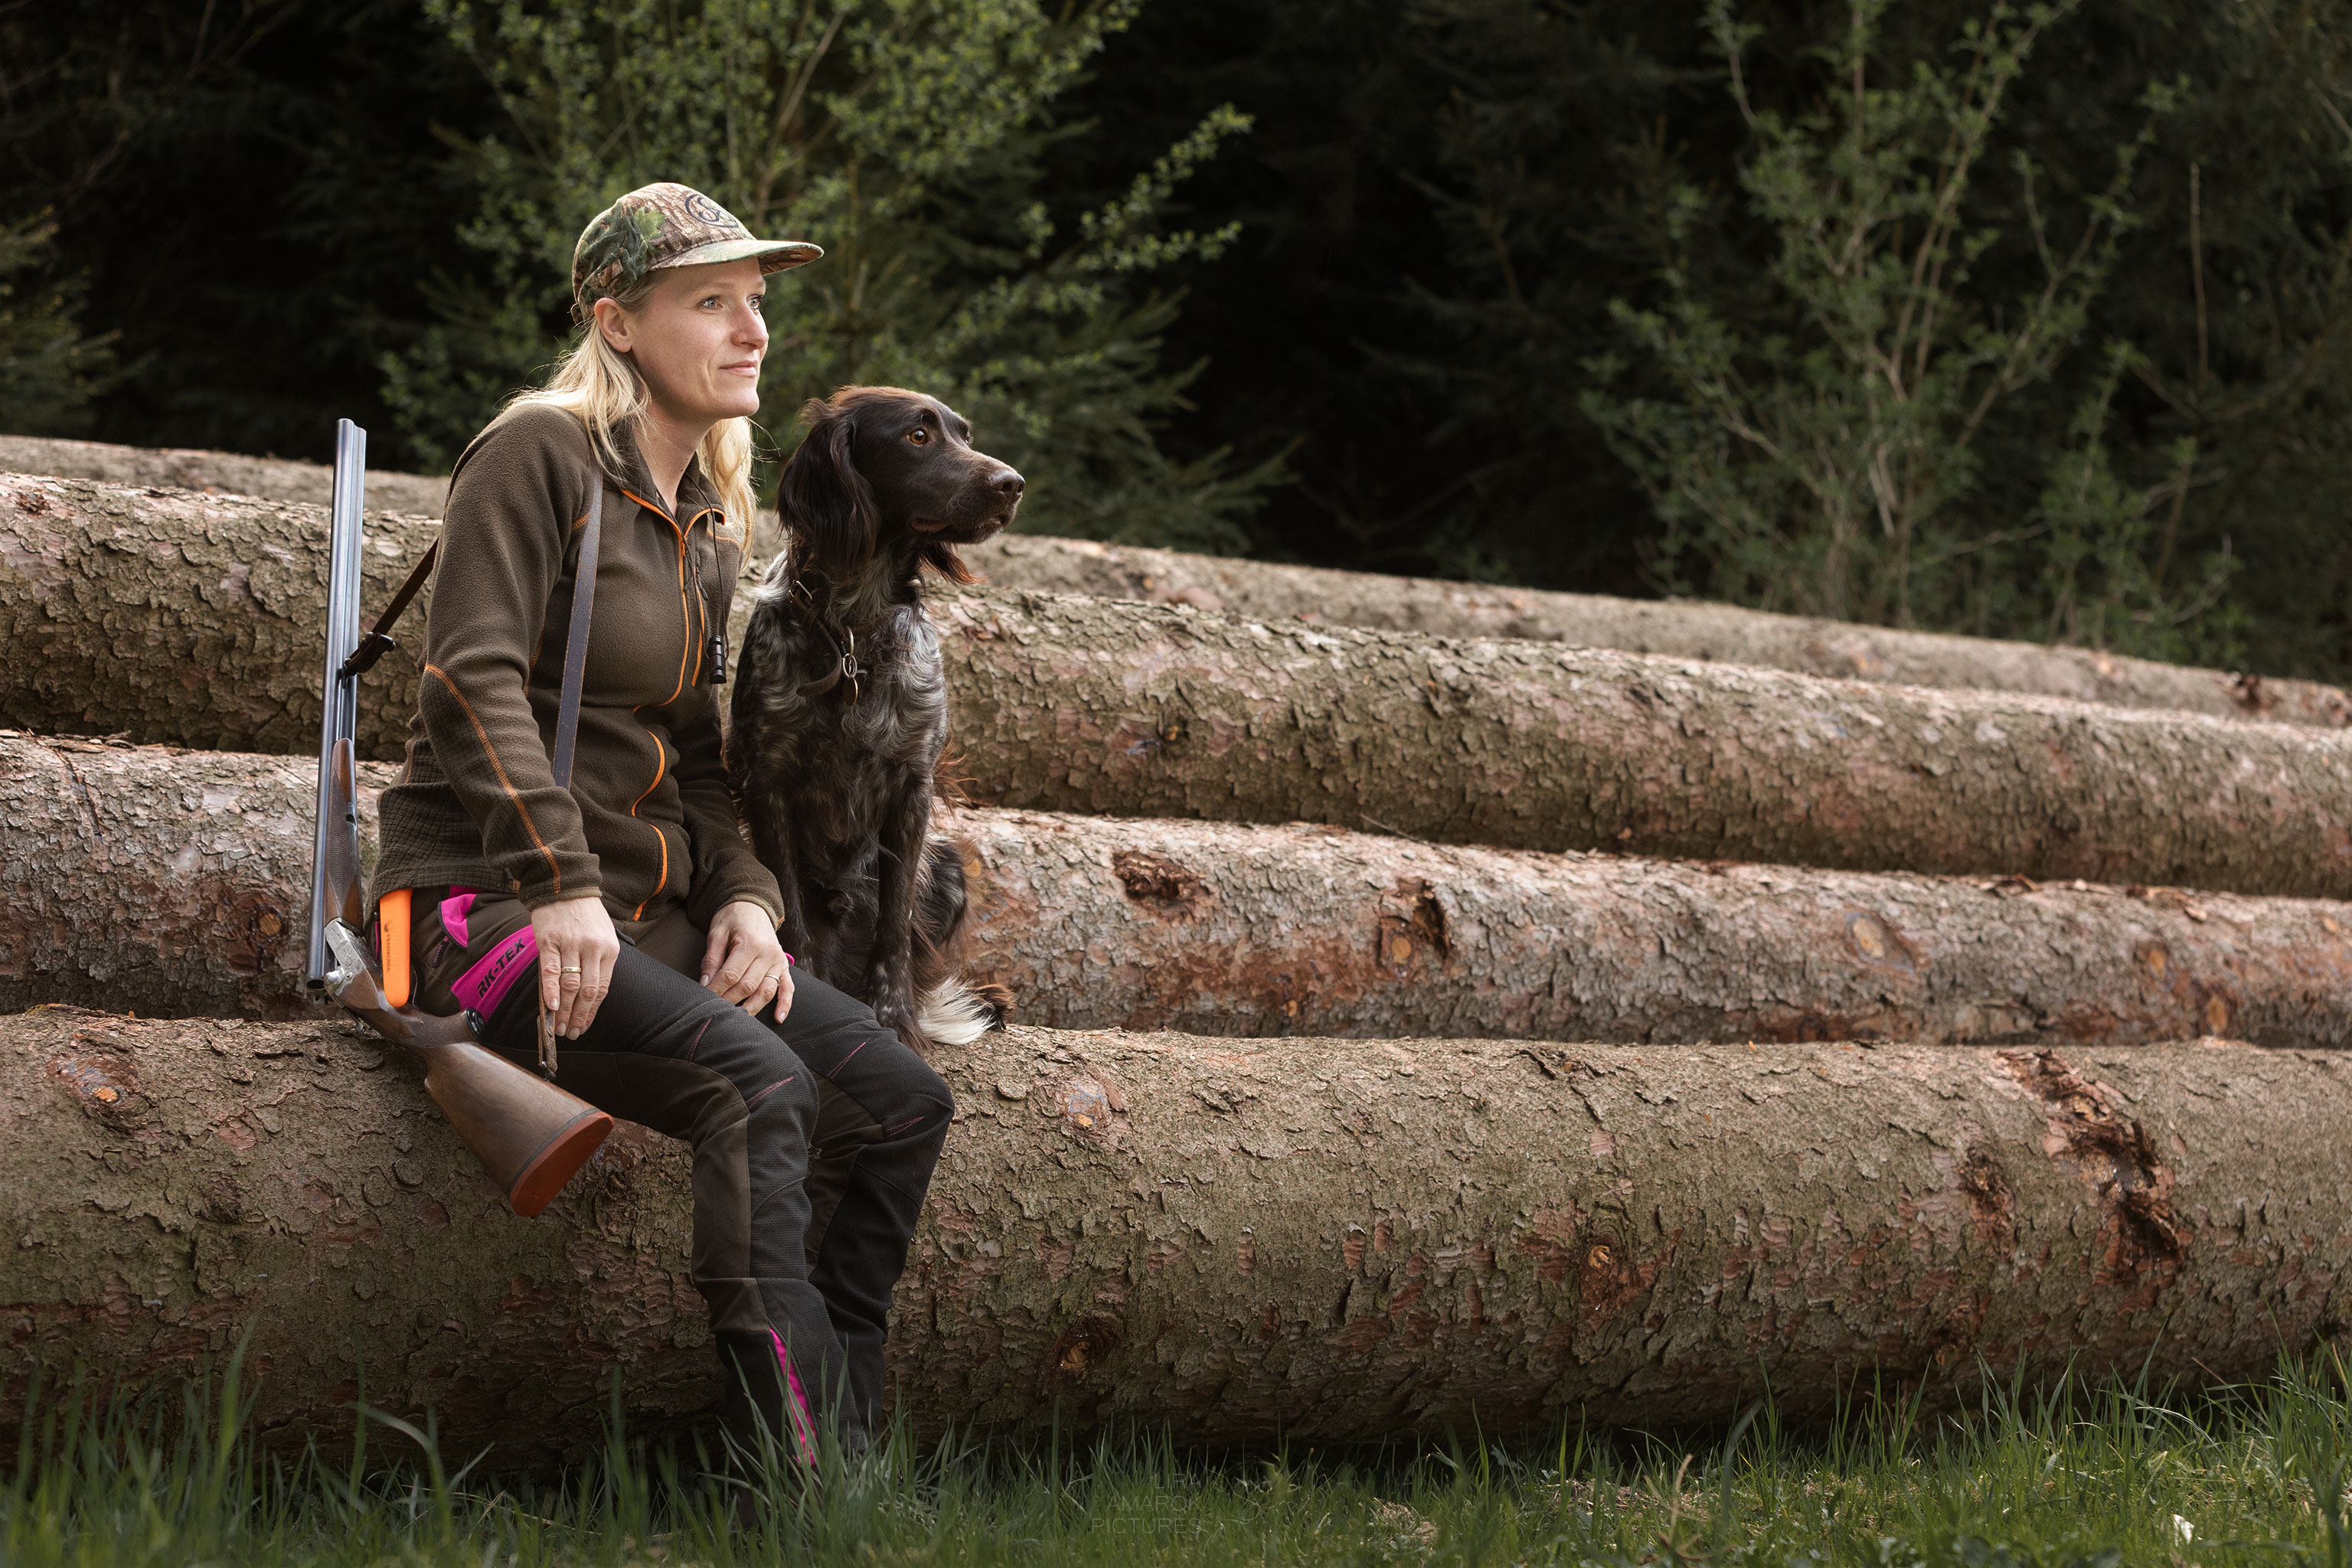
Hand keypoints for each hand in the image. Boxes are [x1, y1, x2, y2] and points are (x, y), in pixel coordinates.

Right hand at [531, 895, 619, 1038]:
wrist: (566, 885)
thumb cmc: (586, 914)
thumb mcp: (604, 936)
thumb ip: (599, 962)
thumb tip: (590, 995)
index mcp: (609, 950)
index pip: (602, 989)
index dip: (592, 1012)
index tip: (584, 1028)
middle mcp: (593, 949)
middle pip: (587, 991)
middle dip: (579, 1016)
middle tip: (570, 1034)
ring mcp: (571, 945)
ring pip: (570, 985)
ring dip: (565, 1011)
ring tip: (558, 1028)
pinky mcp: (549, 941)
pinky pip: (550, 970)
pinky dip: (551, 991)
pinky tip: (551, 1007)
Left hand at [702, 901, 792, 1018]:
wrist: (753, 906)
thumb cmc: (733, 919)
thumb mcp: (717, 934)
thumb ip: (712, 960)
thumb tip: (705, 985)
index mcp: (751, 943)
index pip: (731, 975)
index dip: (716, 989)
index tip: (704, 998)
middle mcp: (768, 953)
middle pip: (748, 986)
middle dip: (729, 1001)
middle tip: (714, 1009)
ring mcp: (779, 961)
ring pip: (766, 991)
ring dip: (751, 1008)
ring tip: (737, 1019)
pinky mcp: (784, 966)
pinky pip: (788, 988)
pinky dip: (785, 1004)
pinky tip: (778, 1018)